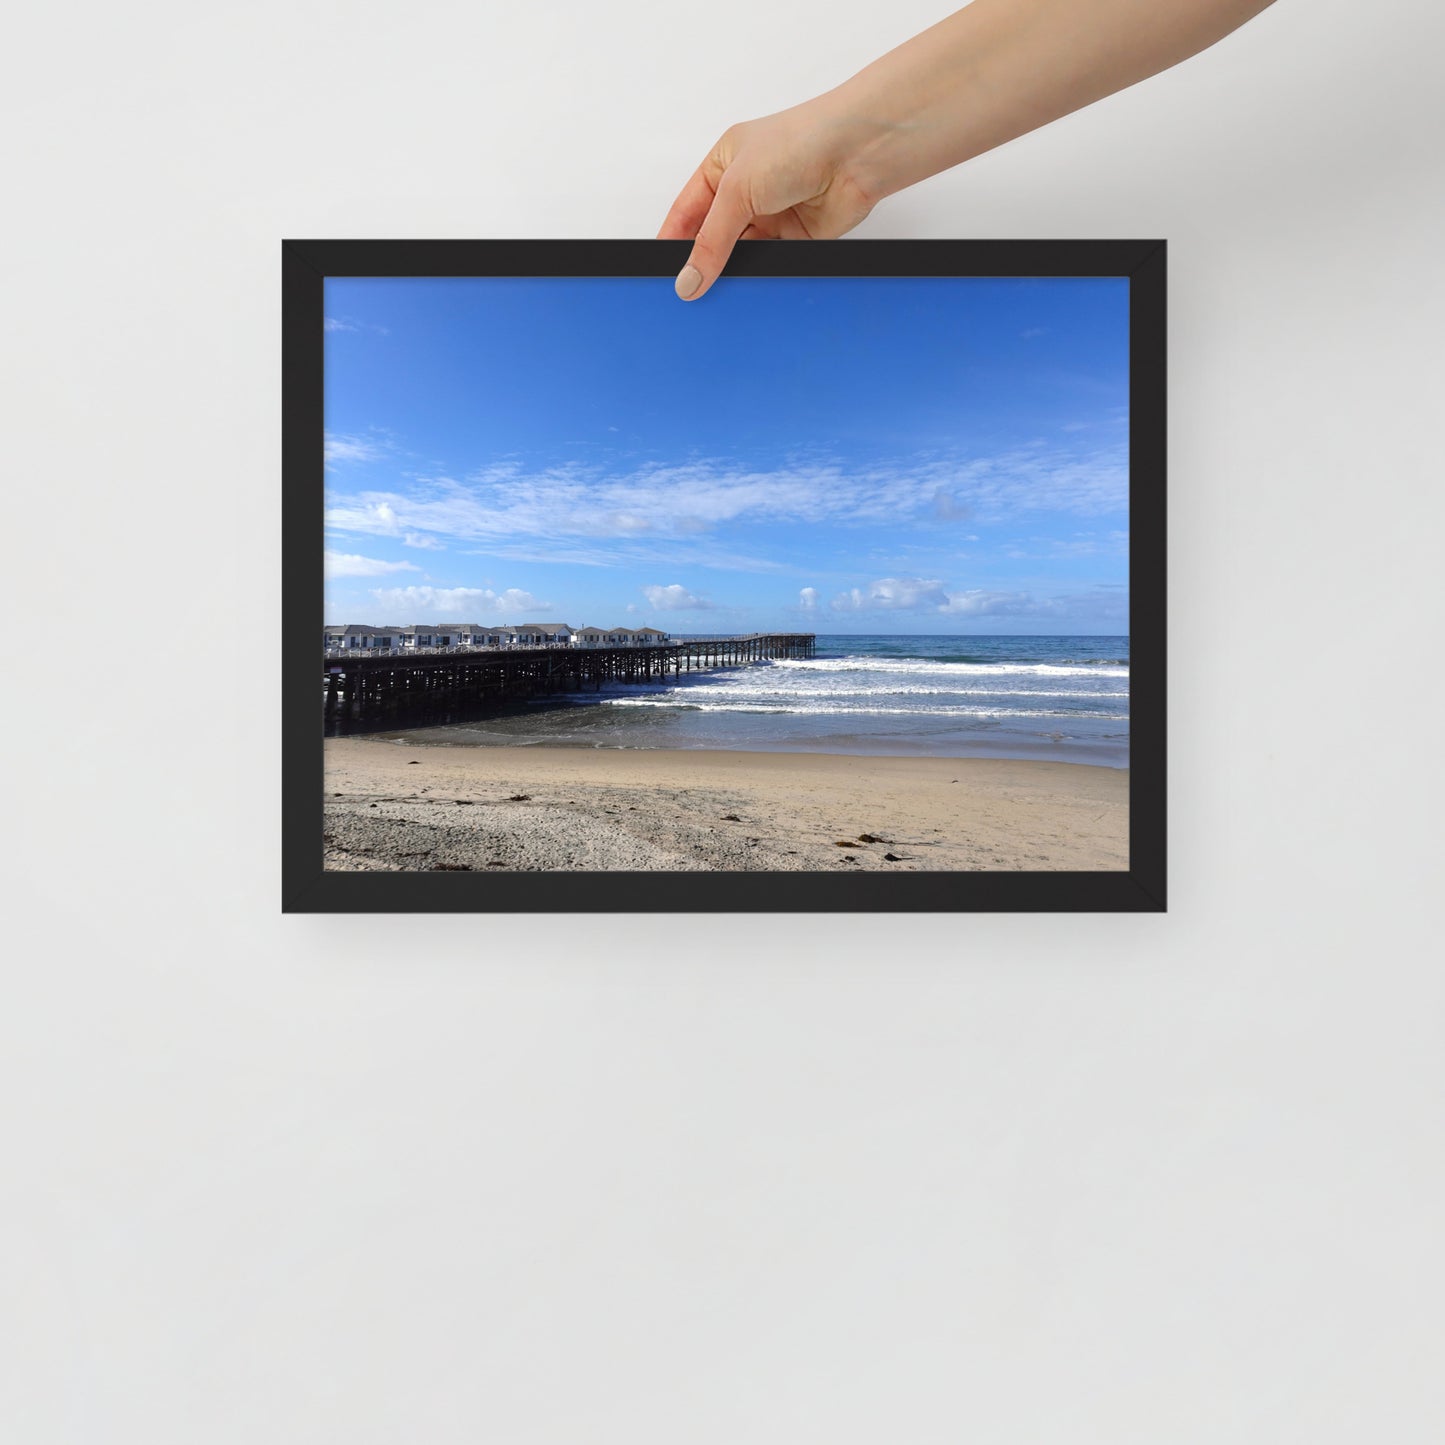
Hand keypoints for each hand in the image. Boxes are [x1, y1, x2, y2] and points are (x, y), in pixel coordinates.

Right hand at [657, 99, 880, 301]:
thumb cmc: (800, 142)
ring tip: (715, 292)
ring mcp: (771, 214)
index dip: (672, 241)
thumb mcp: (737, 189)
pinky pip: (769, 264)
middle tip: (687, 291)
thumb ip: (710, 240)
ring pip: (740, 255)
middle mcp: (745, 189)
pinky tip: (748, 286)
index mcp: (723, 164)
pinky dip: (759, 276)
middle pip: (712, 236)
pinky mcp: (795, 238)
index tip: (662, 271)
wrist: (856, 153)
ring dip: (731, 272)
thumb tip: (689, 278)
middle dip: (701, 261)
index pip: (686, 210)